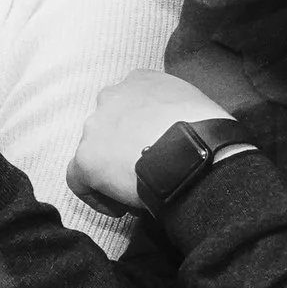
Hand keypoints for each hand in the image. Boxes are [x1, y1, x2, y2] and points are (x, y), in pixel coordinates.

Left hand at [68, 69, 232, 216]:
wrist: (196, 154)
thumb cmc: (208, 132)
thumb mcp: (195, 104)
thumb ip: (175, 108)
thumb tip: (176, 129)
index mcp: (141, 80)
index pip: (130, 102)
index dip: (139, 129)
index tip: (154, 147)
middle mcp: (112, 96)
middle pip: (109, 125)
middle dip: (122, 147)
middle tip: (146, 168)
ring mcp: (95, 126)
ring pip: (94, 150)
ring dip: (111, 169)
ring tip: (137, 189)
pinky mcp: (86, 158)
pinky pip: (78, 179)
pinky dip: (96, 194)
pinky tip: (120, 207)